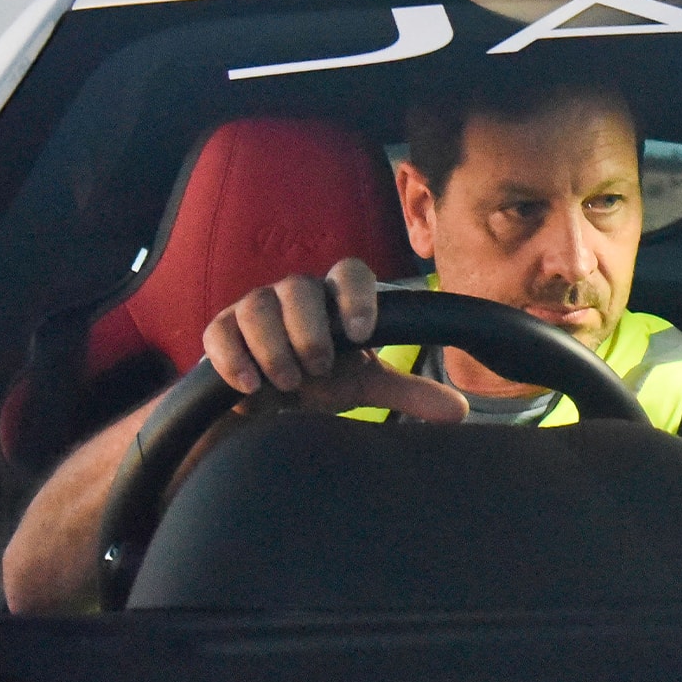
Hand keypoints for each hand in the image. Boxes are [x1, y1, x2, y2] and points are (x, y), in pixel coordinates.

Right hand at [201, 258, 466, 422]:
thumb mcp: (362, 386)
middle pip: (299, 287)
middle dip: (309, 328)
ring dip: (272, 345)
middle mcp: (294, 295)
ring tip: (286, 382)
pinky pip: (220, 331)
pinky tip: (247, 387)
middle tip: (318, 368)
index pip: (350, 271)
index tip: (361, 333)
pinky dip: (232, 358)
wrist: (262, 401)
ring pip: (257, 305)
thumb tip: (461, 410)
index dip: (356, 294)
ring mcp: (253, 309)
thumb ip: (407, 393)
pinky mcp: (220, 331)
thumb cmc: (318, 381)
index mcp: (333, 299)